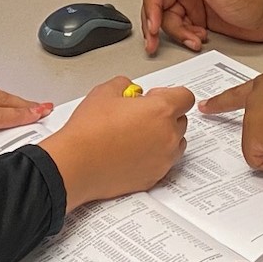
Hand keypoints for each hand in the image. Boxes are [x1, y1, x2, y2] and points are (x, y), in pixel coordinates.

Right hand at [38, 76, 195, 210]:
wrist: (76, 164)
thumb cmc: (88, 131)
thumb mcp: (104, 91)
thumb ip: (125, 84)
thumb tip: (130, 89)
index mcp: (161, 111)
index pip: (186, 97)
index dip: (170, 94)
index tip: (156, 97)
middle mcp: (168, 136)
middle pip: (181, 120)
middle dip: (166, 115)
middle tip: (142, 115)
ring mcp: (163, 159)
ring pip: (176, 143)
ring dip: (164, 136)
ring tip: (138, 135)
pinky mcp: (155, 177)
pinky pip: (163, 162)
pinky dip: (154, 156)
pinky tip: (133, 152)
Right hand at [141, 0, 262, 55]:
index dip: (151, 4)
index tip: (153, 23)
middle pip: (160, 4)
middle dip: (156, 24)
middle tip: (155, 41)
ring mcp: (196, 1)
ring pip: (171, 19)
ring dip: (178, 33)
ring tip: (194, 40)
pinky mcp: (203, 17)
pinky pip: (184, 28)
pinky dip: (188, 37)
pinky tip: (200, 39)